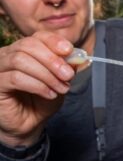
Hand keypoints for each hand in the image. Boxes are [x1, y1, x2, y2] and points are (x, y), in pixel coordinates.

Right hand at [0, 31, 74, 145]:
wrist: (31, 123)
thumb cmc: (43, 100)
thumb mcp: (60, 81)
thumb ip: (67, 67)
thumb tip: (76, 56)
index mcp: (25, 50)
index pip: (38, 36)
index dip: (54, 41)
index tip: (69, 51)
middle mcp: (8, 55)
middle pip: (28, 45)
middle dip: (52, 60)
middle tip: (68, 75)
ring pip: (21, 60)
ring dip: (46, 75)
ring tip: (60, 88)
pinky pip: (16, 78)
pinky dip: (37, 85)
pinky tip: (49, 94)